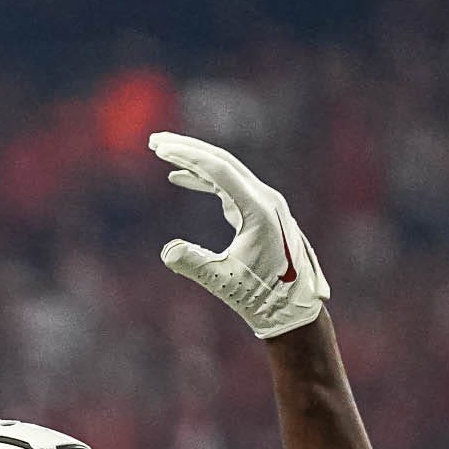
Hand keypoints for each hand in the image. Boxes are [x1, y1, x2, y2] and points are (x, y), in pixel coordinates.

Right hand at [153, 132, 327, 339]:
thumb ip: (195, 264)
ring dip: (194, 162)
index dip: (186, 156)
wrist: (292, 308)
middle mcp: (264, 198)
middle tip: (155, 139)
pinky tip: (180, 178)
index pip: (219, 170)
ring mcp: (263, 204)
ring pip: (225, 172)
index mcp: (259, 208)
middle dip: (188, 149)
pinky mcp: (257, 213)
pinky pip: (227, 187)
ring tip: (163, 152)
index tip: (158, 147)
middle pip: (222, 161)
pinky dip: (203, 180)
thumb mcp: (224, 281)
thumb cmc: (261, 297)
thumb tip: (167, 250)